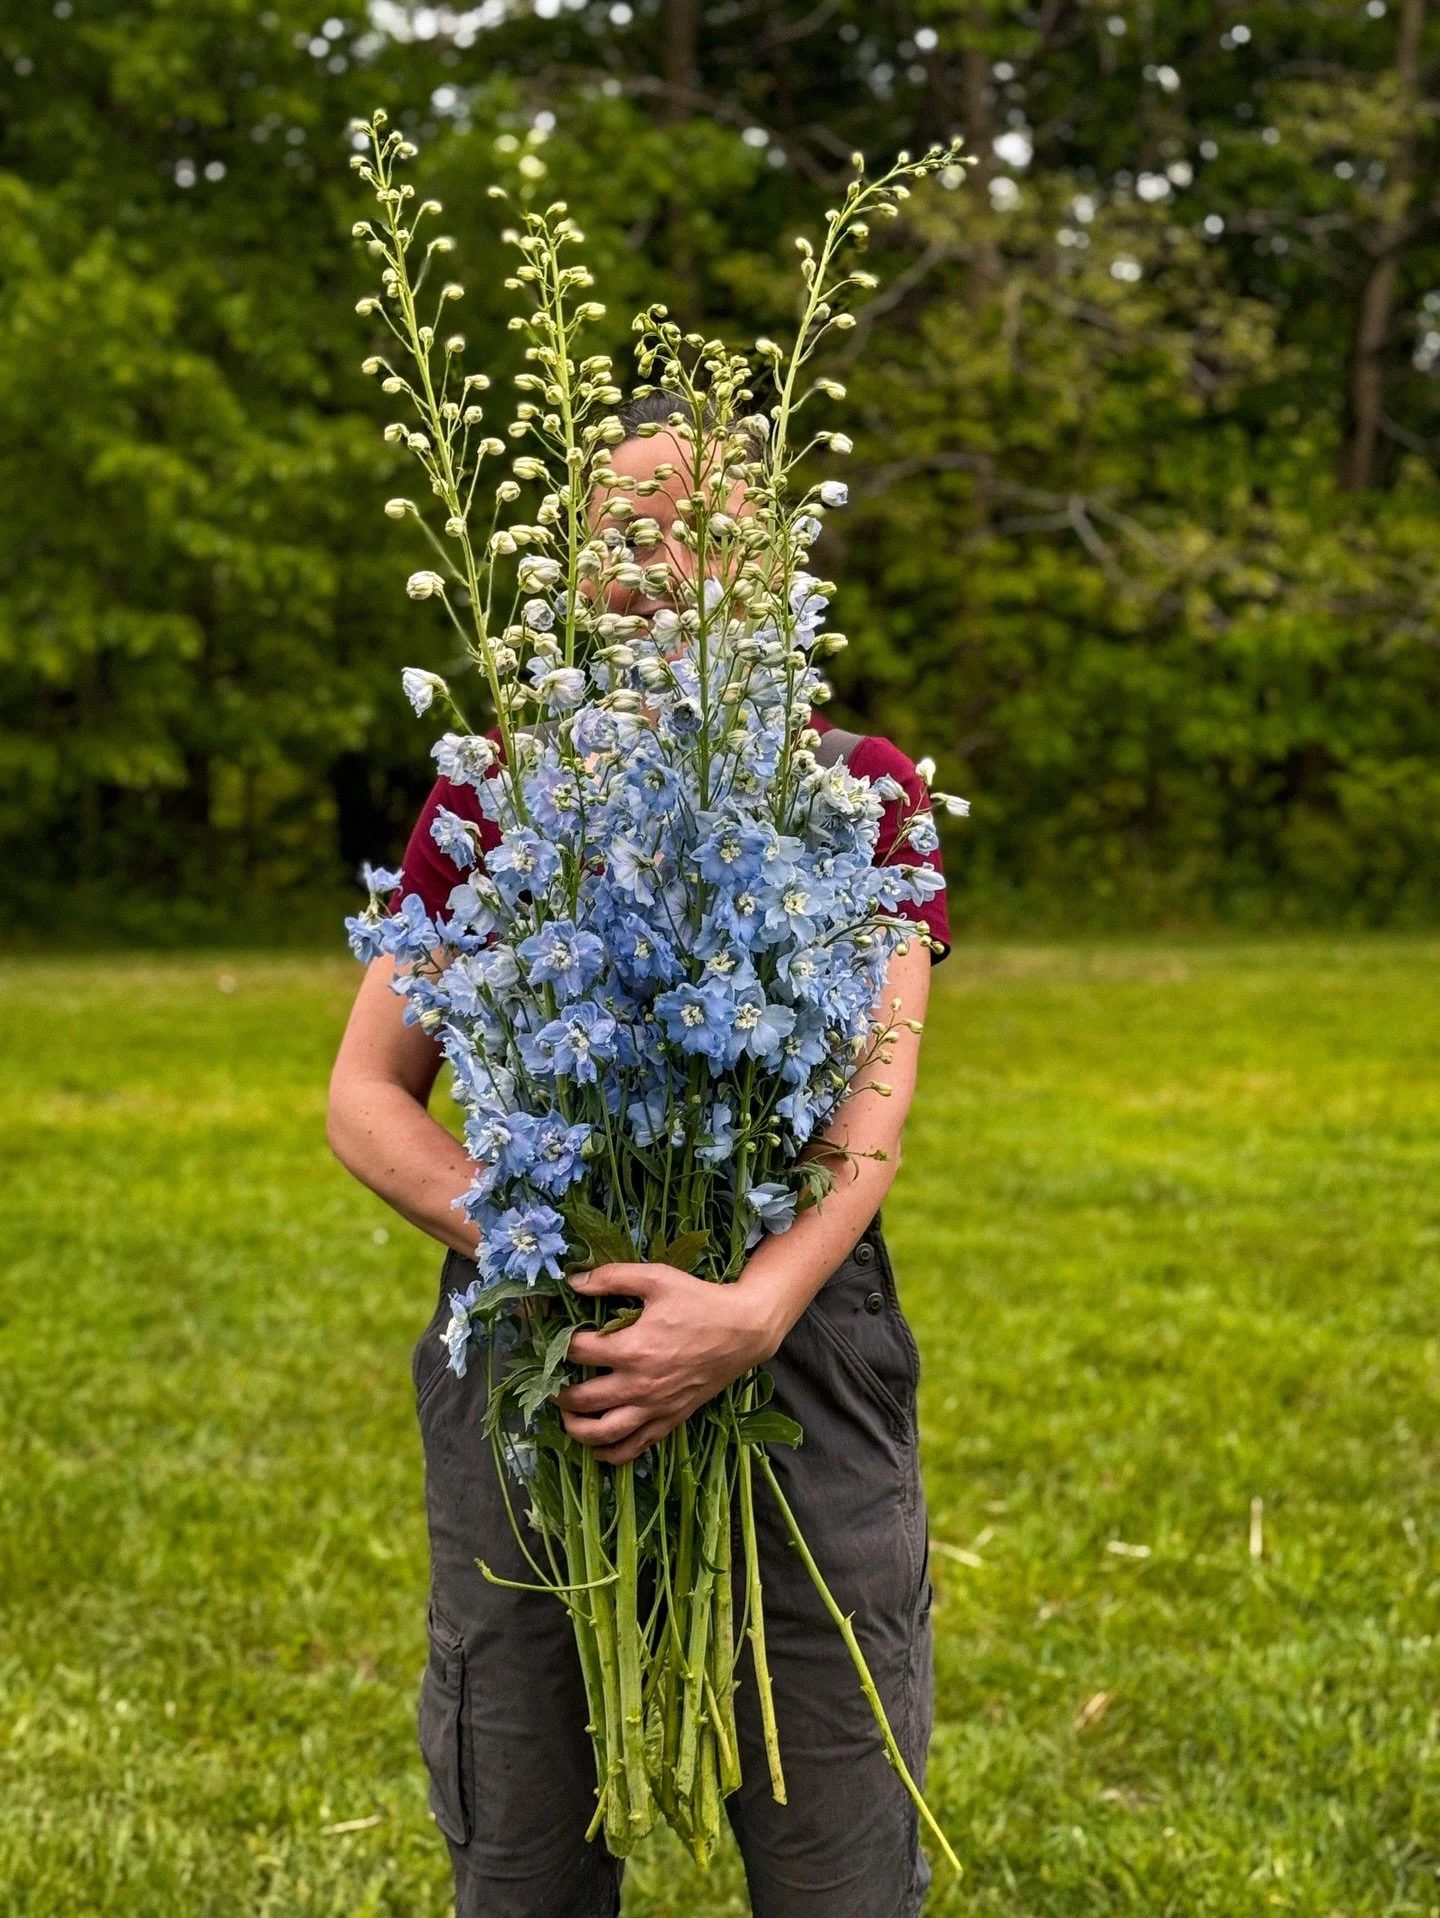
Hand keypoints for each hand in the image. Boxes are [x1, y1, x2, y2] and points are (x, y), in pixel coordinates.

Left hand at [557, 1263, 775, 1464]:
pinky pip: (634, 1447)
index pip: (578, 1352)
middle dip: (559, 1391)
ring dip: (576, 1429)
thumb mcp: (656, 1278)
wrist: (743, 1330)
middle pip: (581, 1399)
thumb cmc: (698, 1301)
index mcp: (632, 1348)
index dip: (560, 1344)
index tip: (556, 1338)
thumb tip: (573, 1282)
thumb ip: (611, 1277)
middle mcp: (639, 1384)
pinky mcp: (670, 1419)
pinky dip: (611, 1453)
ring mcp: (655, 1407)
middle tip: (553, 1380)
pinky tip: (598, 1446)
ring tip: (567, 1415)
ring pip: (603, 1434)